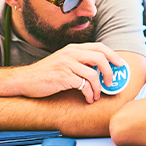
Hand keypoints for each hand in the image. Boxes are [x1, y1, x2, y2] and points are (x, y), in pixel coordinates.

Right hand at [5, 43, 124, 102]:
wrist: (25, 80)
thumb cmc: (45, 73)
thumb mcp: (63, 60)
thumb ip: (78, 60)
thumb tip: (99, 68)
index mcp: (72, 48)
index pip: (99, 47)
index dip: (112, 55)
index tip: (120, 64)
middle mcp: (71, 53)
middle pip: (100, 58)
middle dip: (109, 72)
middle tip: (110, 82)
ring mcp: (67, 64)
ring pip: (93, 75)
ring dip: (98, 88)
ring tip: (95, 95)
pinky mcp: (63, 77)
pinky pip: (84, 86)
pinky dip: (89, 94)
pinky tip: (88, 98)